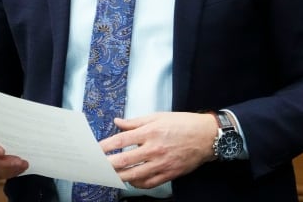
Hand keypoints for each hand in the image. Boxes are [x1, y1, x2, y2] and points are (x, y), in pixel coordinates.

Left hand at [101, 112, 217, 188]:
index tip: (96, 150)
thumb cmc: (183, 124)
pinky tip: (131, 181)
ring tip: (109, 175)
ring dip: (119, 176)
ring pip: (135, 175)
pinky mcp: (168, 173)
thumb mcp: (158, 116)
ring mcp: (161, 163)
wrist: (206, 137)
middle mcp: (154, 148)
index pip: (122, 140)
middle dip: (108, 164)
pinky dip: (137, 184)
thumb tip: (118, 122)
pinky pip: (149, 183)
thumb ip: (135, 121)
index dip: (106, 146)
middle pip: (125, 160)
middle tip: (97, 166)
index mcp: (150, 131)